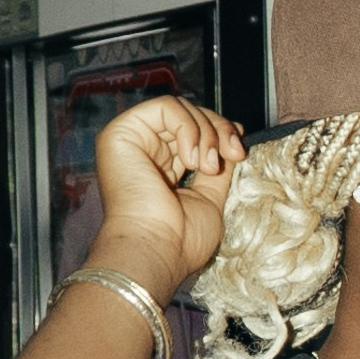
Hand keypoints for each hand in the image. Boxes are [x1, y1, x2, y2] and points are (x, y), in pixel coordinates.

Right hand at [89, 95, 245, 296]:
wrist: (158, 251)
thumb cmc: (181, 239)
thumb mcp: (211, 195)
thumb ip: (219, 164)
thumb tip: (235, 134)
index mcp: (162, 166)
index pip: (194, 131)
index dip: (220, 132)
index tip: (239, 151)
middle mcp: (144, 150)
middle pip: (190, 116)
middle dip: (219, 130)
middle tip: (233, 155)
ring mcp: (131, 140)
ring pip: (180, 108)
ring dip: (206, 133)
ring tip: (208, 167)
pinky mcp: (120, 133)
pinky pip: (166, 107)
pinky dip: (188, 128)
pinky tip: (190, 160)